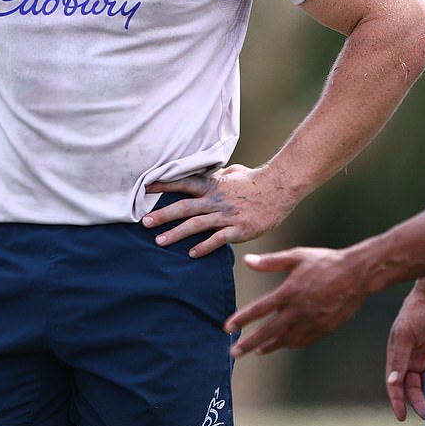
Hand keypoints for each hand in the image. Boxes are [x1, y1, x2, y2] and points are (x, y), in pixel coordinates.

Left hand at [142, 164, 297, 257]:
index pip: (183, 183)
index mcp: (212, 184)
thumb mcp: (234, 171)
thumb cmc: (255, 179)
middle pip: (184, 207)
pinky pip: (218, 239)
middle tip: (144, 222)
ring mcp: (226, 215)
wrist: (280, 188)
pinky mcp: (238, 229)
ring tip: (159, 241)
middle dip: (162, 215)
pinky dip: (204, 247)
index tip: (145, 190)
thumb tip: (211, 173)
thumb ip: (218, 175)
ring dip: (176, 233)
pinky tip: (191, 254)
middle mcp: (215, 199)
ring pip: (196, 225)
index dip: (163, 186)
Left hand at [224, 248, 367, 354]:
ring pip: (285, 340)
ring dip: (268, 347)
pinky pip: (302, 341)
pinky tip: (282, 345)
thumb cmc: (324, 262)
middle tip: (233, 352)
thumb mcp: (296, 256)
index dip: (242, 319)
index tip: (227, 328)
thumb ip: (270, 262)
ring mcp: (312, 322)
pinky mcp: (324, 329)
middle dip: (249, 343)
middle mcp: (298, 311)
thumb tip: (246, 261)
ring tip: (255, 351)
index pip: (259, 310)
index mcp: (289, 292)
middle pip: (268, 332)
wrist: (357, 275)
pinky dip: (289, 344)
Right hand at [385, 281, 424, 420]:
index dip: (395, 399)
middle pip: (409, 387)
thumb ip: (399, 359)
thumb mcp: (404, 335)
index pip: (394, 381)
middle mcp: (408, 358)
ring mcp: (422, 358)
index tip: (400, 416)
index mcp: (396, 353)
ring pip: (422, 385)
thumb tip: (392, 382)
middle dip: (415, 402)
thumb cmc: (415, 312)